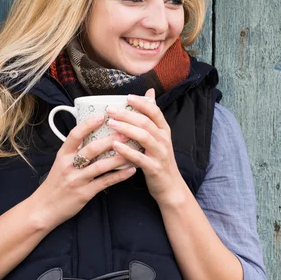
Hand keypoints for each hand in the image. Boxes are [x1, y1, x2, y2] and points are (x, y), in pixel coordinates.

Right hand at [31, 114, 136, 228]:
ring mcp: (77, 180)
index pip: (75, 135)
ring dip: (119, 157)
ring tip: (135, 150)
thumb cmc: (55, 183)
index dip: (88, 125)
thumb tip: (91, 134)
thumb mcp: (60, 163)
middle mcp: (69, 165)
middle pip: (92, 149)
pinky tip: (131, 170)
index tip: (102, 116)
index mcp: (63, 155)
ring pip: (101, 166)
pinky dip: (120, 175)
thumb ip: (74, 151)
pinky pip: (105, 182)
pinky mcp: (85, 193)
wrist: (44, 208)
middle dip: (111, 140)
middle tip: (127, 132)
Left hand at [106, 89, 187, 206]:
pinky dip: (127, 151)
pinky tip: (115, 145)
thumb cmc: (159, 159)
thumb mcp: (159, 137)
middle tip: (110, 110)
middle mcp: (164, 140)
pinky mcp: (154, 168)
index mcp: (164, 130)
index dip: (141, 102)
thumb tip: (150, 92)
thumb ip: (152, 116)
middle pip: (146, 122)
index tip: (127, 97)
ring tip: (110, 124)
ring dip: (126, 128)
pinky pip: (139, 157)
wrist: (170, 187)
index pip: (155, 111)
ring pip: (144, 137)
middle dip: (127, 114)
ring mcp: (160, 154)